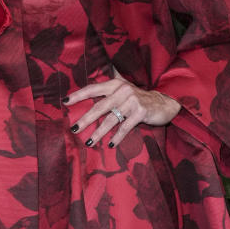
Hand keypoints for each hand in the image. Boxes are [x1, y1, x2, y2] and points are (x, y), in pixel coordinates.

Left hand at [64, 75, 180, 147]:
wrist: (164, 103)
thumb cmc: (139, 99)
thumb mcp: (125, 89)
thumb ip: (110, 86)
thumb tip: (93, 83)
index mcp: (115, 84)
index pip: (93, 89)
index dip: (79, 95)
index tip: (65, 102)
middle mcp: (122, 90)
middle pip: (99, 106)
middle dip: (85, 119)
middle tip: (74, 129)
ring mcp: (132, 101)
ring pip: (111, 119)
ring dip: (99, 132)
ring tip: (89, 142)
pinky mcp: (141, 112)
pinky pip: (125, 127)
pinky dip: (117, 137)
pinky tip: (110, 145)